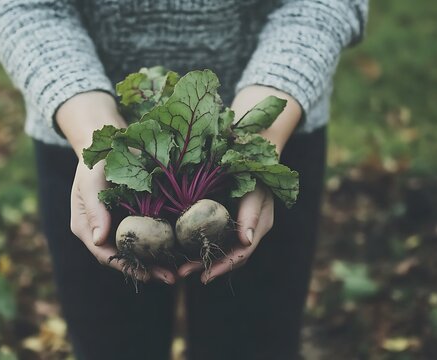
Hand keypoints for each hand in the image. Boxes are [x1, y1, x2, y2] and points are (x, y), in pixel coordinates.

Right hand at [57, 92, 176, 283]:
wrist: (109, 143)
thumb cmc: (94, 162)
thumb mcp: (89, 182)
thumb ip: (93, 210)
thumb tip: (100, 240)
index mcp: (87, 228)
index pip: (106, 255)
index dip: (126, 267)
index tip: (146, 275)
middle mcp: (105, 232)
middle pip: (126, 258)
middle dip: (148, 270)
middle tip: (171, 278)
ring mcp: (122, 224)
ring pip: (141, 250)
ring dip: (159, 261)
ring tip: (180, 270)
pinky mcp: (138, 215)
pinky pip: (151, 233)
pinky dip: (164, 242)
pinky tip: (182, 248)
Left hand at [177, 85, 300, 282]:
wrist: (253, 148)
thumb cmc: (255, 166)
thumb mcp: (256, 186)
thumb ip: (251, 212)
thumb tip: (245, 241)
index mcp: (258, 225)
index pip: (241, 253)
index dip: (223, 267)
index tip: (204, 276)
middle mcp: (247, 230)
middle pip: (228, 257)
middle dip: (206, 268)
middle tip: (181, 274)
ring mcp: (235, 224)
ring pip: (219, 250)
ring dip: (199, 260)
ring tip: (177, 268)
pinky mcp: (222, 217)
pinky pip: (211, 236)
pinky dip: (196, 244)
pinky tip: (180, 248)